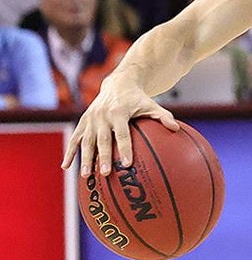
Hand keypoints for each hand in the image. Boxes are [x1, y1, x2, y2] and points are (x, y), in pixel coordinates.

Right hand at [61, 76, 178, 176]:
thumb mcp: (151, 105)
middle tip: (104, 173)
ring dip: (85, 158)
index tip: (128, 163)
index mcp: (119, 112)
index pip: (122, 133)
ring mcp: (90, 119)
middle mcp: (102, 116)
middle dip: (103, 156)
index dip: (125, 148)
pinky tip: (66, 166)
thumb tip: (177, 129)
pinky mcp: (83, 122)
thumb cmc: (138, 99)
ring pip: (85, 141)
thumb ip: (163, 116)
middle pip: (102, 139)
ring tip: (86, 175)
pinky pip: (74, 138)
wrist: (117, 84)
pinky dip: (70, 152)